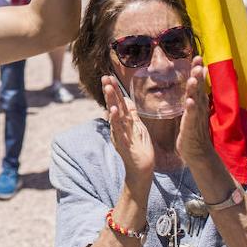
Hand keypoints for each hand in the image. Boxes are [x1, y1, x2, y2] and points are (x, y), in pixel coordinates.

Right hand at [101, 75, 153, 192]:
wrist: (141, 170)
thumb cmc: (140, 149)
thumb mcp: (138, 128)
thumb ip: (132, 114)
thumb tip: (127, 99)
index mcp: (124, 121)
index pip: (118, 102)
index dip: (114, 89)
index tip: (109, 76)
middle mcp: (119, 126)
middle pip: (114, 105)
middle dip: (110, 91)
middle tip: (105, 77)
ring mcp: (120, 134)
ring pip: (115, 115)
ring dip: (111, 101)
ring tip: (107, 88)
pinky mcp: (122, 143)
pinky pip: (118, 129)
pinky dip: (114, 120)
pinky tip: (112, 111)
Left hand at [175, 58, 216, 166]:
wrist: (198, 152)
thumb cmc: (194, 129)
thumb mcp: (194, 108)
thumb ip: (196, 92)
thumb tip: (198, 76)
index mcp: (198, 102)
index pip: (198, 83)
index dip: (198, 70)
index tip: (197, 57)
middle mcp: (198, 108)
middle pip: (198, 89)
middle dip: (198, 75)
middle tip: (197, 62)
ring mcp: (195, 117)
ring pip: (195, 100)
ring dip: (194, 90)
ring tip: (192, 78)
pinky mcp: (190, 128)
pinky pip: (190, 117)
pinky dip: (190, 109)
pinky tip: (189, 101)